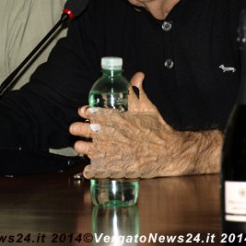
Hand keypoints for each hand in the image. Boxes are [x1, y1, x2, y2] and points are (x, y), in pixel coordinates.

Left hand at [69, 72, 221, 177]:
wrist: (169, 152)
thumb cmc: (158, 130)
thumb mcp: (147, 108)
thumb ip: (137, 91)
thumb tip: (138, 75)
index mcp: (119, 120)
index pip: (95, 113)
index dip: (86, 112)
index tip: (83, 111)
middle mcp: (113, 136)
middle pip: (86, 131)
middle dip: (78, 129)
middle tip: (76, 129)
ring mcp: (113, 153)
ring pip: (87, 150)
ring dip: (82, 148)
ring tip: (81, 147)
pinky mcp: (116, 169)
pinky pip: (95, 170)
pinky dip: (90, 170)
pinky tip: (88, 168)